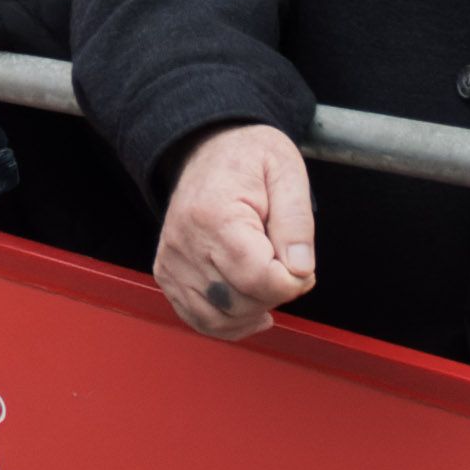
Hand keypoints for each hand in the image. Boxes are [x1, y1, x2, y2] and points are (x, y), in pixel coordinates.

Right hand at [152, 124, 317, 339]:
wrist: (209, 146)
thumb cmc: (249, 157)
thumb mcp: (287, 172)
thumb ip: (297, 222)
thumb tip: (300, 270)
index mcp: (215, 215)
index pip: (258, 277)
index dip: (293, 282)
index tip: (302, 266)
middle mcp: (185, 242)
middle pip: (239, 302)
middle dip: (274, 294)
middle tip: (287, 267)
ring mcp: (172, 260)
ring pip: (217, 319)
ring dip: (252, 312)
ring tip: (269, 286)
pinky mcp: (167, 272)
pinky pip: (197, 317)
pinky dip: (227, 323)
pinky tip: (249, 310)